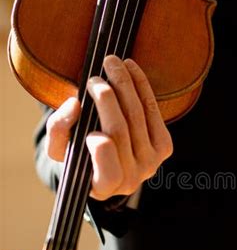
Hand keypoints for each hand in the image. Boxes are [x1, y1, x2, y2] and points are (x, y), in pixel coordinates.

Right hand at [46, 55, 172, 199]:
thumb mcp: (59, 149)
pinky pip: (153, 111)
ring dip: (125, 85)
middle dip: (107, 102)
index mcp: (105, 187)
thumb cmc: (77, 156)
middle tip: (94, 79)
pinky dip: (141, 86)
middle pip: (122, 133)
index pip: (110, 174)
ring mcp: (152, 162)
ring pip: (138, 116)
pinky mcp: (164, 146)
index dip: (103, 153)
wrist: (106, 164)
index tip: (91, 133)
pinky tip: (130, 68)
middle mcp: (132, 179)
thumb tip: (74, 104)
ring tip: (111, 62)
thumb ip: (59, 131)